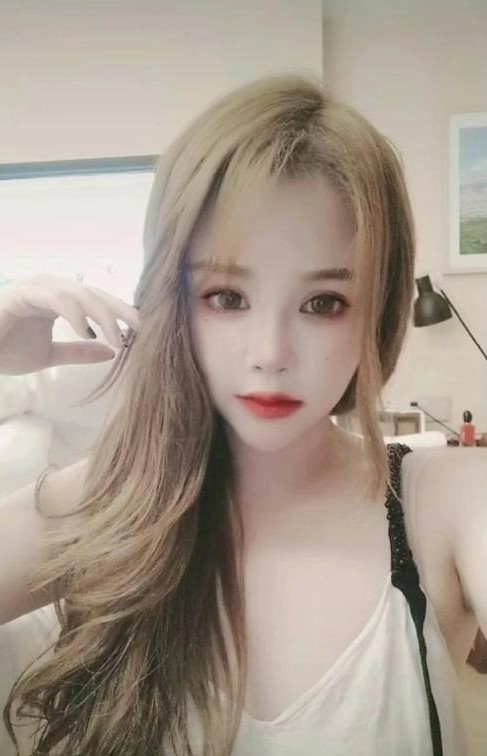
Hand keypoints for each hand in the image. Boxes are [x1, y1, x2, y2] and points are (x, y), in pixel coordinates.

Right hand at [0, 275, 139, 374]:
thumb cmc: (4, 350)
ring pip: (80, 293)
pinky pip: (56, 298)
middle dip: (121, 311)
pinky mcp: (22, 293)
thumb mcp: (50, 355)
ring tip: (118, 339)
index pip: (98, 301)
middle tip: (144, 330)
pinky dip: (75, 313)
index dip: (122, 313)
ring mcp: (36, 287)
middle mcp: (50, 288)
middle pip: (95, 293)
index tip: (145, 330)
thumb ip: (79, 350)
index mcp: (59, 299)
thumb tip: (112, 351)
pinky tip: (87, 331)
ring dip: (103, 315)